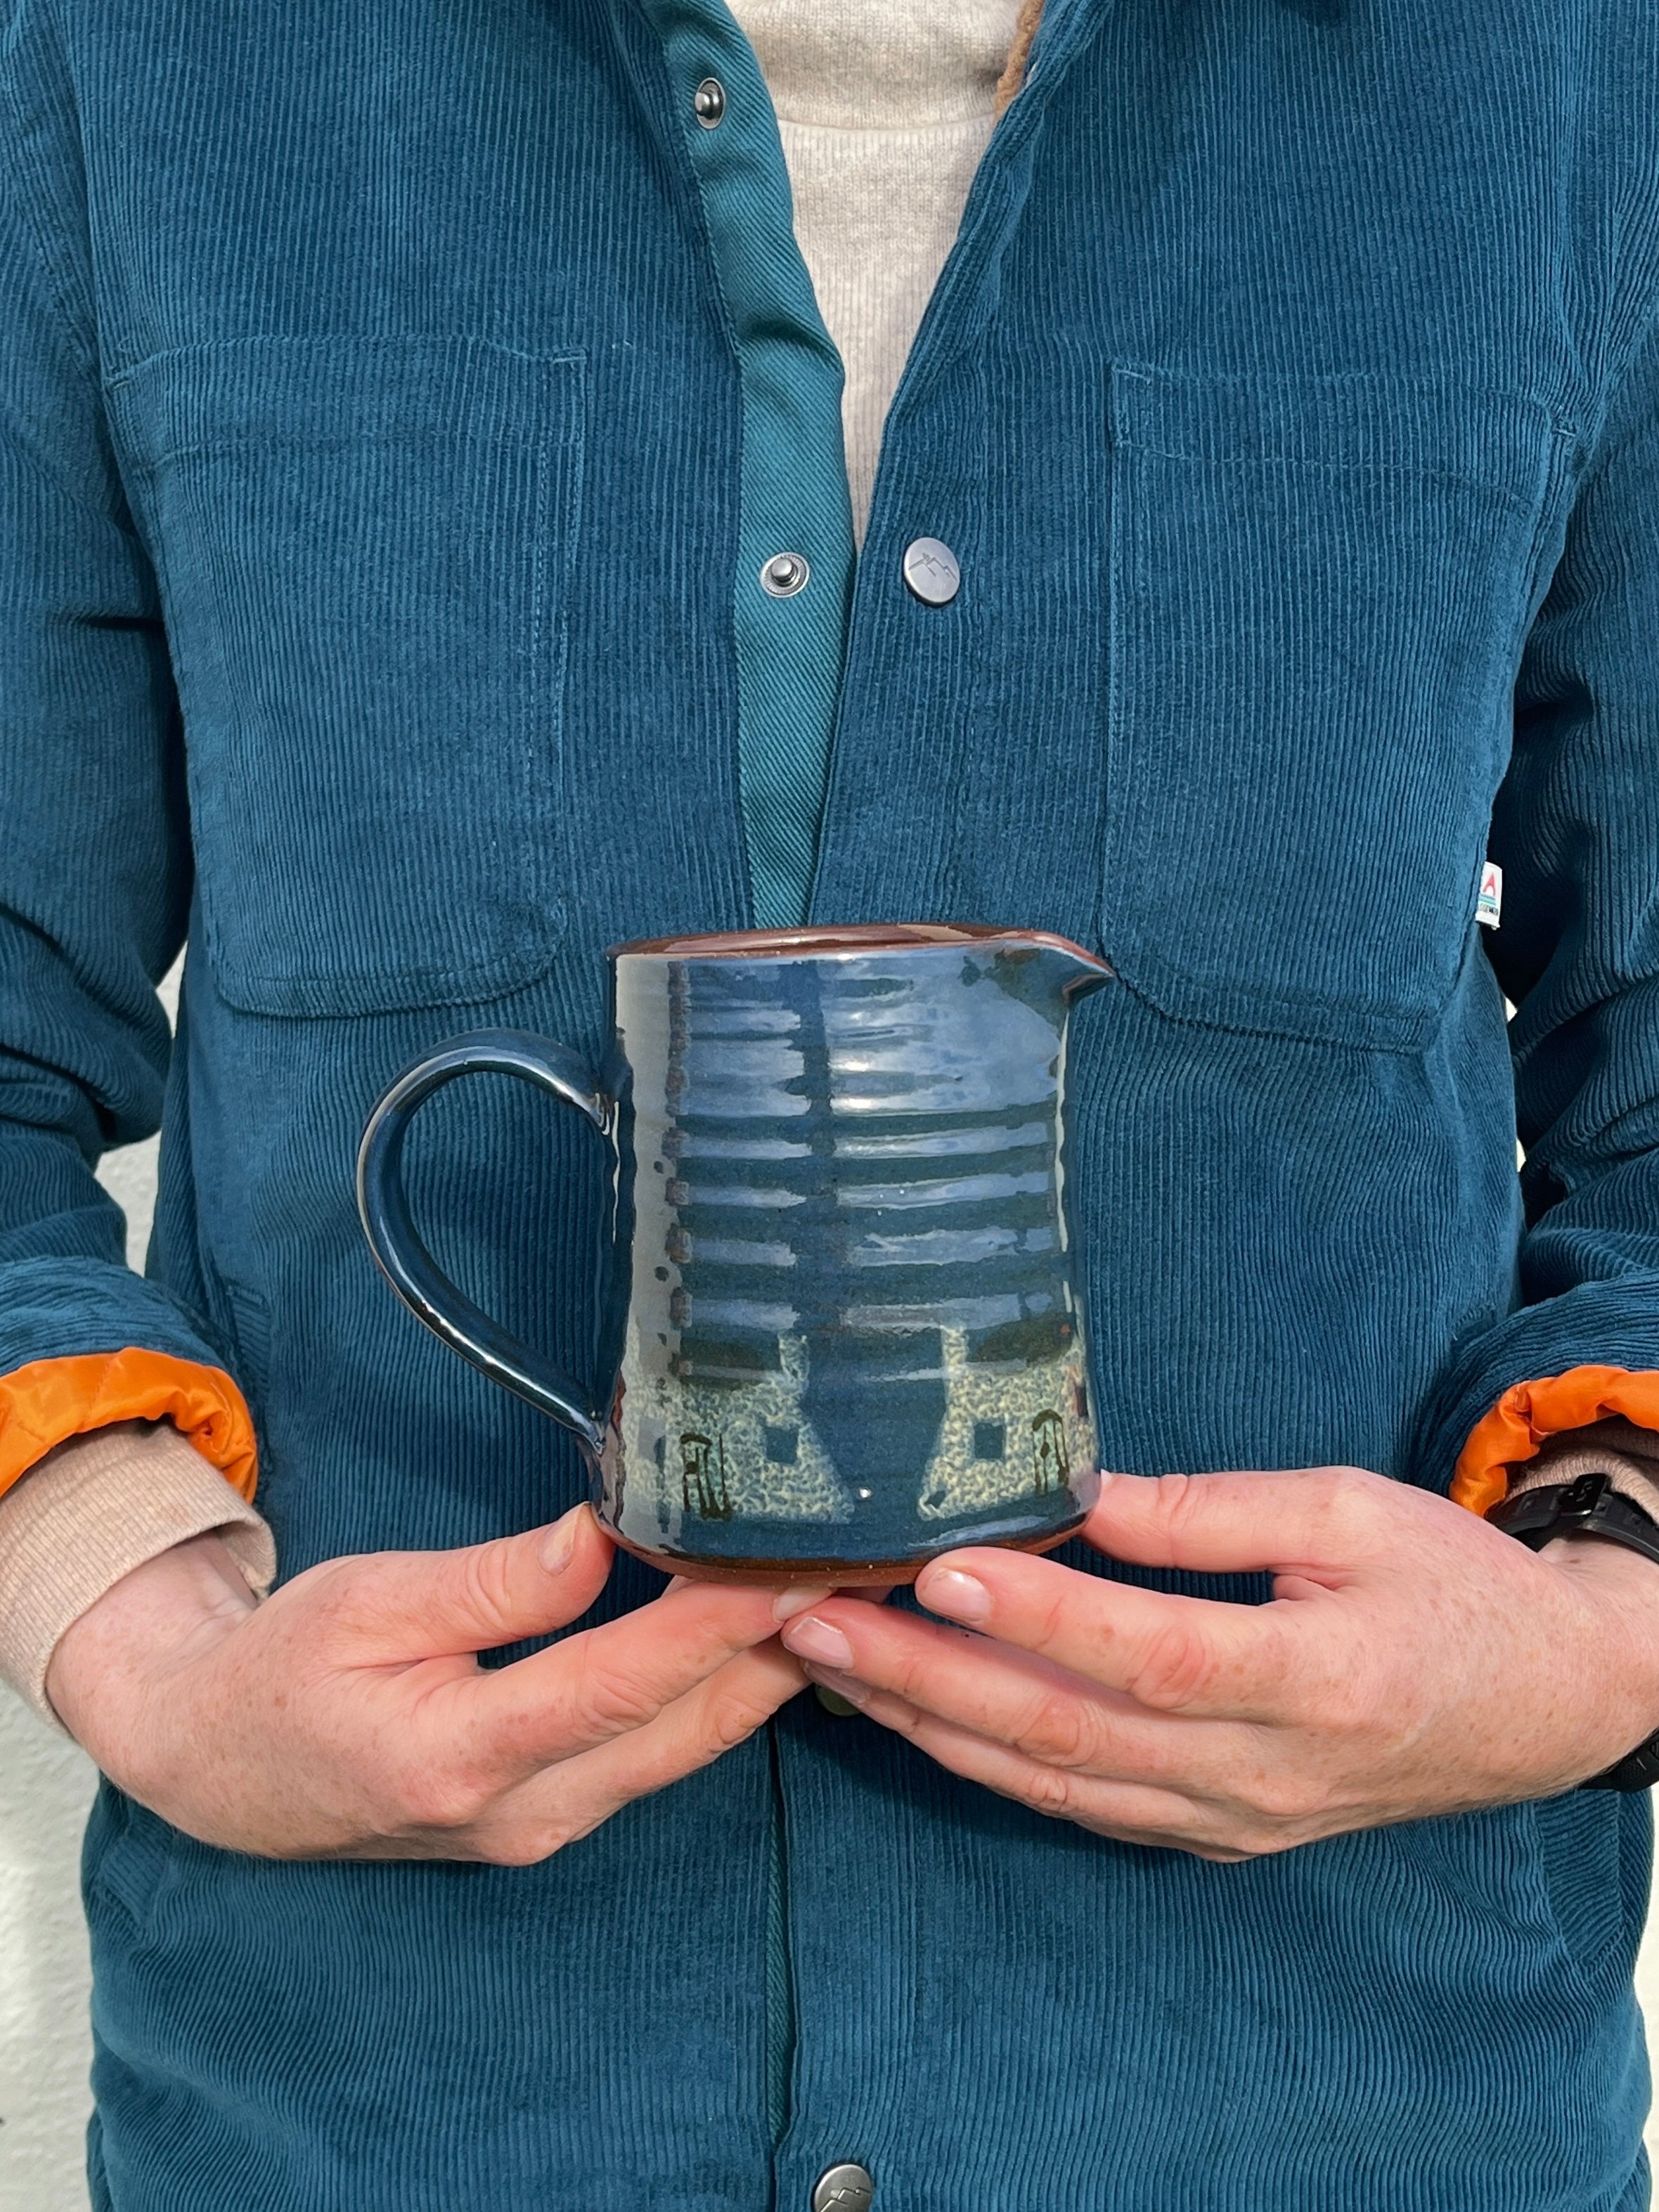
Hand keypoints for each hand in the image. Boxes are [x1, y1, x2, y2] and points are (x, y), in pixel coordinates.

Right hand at [48, 1506, 815, 1861]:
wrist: (218, 1769)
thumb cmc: (282, 1670)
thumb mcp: (367, 1601)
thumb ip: (493, 1581)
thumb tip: (605, 1537)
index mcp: (459, 1754)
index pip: (620, 1684)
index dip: (717, 1625)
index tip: (793, 1569)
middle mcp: (518, 1813)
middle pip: (679, 1730)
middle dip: (775, 1652)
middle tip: (855, 1573)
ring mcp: (538, 1830)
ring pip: (679, 1751)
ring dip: (758, 1677)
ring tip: (829, 1595)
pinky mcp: (548, 1821)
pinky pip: (653, 1760)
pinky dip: (712, 1702)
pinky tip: (759, 1644)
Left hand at [777, 1466, 1658, 1859]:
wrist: (1541, 1705)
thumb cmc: (1452, 1586)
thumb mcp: (1353, 1509)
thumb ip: (1212, 1509)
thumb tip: (1075, 1492)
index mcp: (1317, 1680)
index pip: (1150, 1653)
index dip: (1038, 1617)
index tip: (934, 1566)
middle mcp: (1263, 1774)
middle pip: (1069, 1734)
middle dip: (926, 1679)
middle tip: (811, 1621)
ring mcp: (1233, 1819)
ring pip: (1055, 1786)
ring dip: (929, 1725)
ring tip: (824, 1665)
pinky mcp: (1214, 1835)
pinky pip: (1081, 1808)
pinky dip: (985, 1765)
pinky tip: (912, 1717)